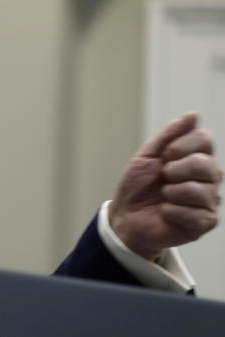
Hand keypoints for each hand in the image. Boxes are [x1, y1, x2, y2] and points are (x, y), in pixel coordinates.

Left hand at [110, 112, 221, 260]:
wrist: (125, 215)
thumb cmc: (138, 185)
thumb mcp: (148, 155)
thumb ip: (170, 135)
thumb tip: (194, 115)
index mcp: (197, 157)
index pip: (204, 139)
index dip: (179, 146)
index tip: (163, 157)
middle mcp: (210, 177)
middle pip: (204, 164)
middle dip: (173, 171)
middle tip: (163, 179)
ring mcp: (210, 200)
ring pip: (198, 190)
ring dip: (171, 194)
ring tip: (164, 197)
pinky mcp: (206, 222)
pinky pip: (193, 214)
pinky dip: (171, 212)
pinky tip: (166, 213)